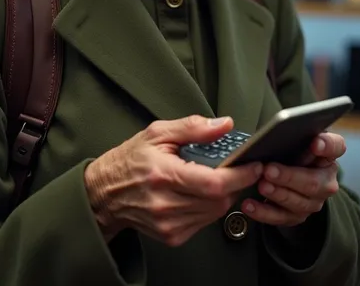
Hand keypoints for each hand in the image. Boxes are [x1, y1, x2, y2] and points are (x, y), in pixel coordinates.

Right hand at [84, 115, 262, 246]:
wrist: (105, 193)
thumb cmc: (131, 159)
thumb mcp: (158, 132)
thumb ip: (193, 127)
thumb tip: (223, 124)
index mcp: (163, 174)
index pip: (214, 182)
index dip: (240, 175)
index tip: (254, 164)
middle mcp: (166, 203)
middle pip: (219, 199)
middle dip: (234, 182)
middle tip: (234, 167)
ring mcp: (169, 224)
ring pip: (215, 212)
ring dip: (222, 195)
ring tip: (213, 178)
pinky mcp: (171, 236)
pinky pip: (204, 223)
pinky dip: (209, 207)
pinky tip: (198, 193)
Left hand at [240, 132, 345, 227]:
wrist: (291, 175)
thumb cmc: (291, 151)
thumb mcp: (295, 139)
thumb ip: (294, 135)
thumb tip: (281, 131)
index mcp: (328, 154)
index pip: (335, 146)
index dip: (326, 145)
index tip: (315, 143)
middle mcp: (326, 180)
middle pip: (313, 182)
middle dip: (289, 176)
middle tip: (269, 170)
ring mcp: (314, 201)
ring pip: (298, 202)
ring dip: (277, 194)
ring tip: (261, 185)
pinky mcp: (298, 216)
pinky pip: (281, 218)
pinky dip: (264, 212)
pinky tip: (249, 205)